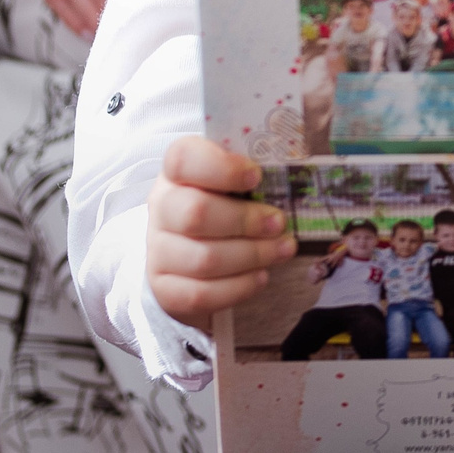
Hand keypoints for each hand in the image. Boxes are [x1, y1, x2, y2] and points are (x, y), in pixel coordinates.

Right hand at [145, 137, 295, 330]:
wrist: (191, 255)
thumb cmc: (225, 205)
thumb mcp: (235, 182)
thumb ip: (255, 172)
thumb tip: (295, 171)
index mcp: (178, 172)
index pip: (183, 158)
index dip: (221, 167)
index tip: (256, 176)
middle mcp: (162, 208)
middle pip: (195, 213)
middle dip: (246, 220)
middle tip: (280, 223)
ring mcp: (158, 250)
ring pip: (203, 259)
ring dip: (252, 255)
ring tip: (283, 249)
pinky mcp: (164, 288)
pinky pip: (200, 293)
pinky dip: (238, 287)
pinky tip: (261, 277)